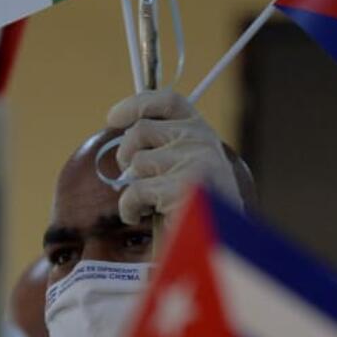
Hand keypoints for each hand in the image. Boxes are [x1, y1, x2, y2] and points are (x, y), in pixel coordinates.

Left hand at [107, 89, 244, 224]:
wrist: (223, 234)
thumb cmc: (198, 200)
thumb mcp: (185, 161)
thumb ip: (164, 143)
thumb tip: (125, 130)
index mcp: (199, 129)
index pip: (167, 101)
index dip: (136, 105)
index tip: (113, 118)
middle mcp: (199, 138)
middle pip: (140, 131)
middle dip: (125, 153)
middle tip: (130, 174)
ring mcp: (194, 160)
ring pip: (137, 163)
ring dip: (132, 185)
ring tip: (145, 201)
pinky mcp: (183, 187)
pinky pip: (135, 191)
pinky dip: (129, 207)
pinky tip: (138, 215)